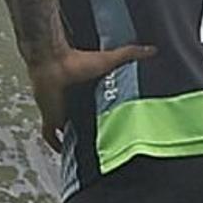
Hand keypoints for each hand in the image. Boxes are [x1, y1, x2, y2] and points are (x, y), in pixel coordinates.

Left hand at [24, 43, 157, 145]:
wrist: (53, 63)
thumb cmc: (76, 60)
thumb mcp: (109, 59)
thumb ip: (129, 54)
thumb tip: (152, 50)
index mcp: (86, 90)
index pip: (97, 106)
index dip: (105, 115)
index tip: (118, 124)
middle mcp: (74, 103)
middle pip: (84, 121)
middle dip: (93, 131)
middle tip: (108, 142)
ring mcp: (61, 112)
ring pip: (68, 130)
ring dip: (76, 138)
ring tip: (91, 151)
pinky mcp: (51, 118)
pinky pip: (50, 137)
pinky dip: (56, 145)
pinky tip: (64, 152)